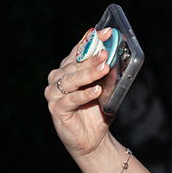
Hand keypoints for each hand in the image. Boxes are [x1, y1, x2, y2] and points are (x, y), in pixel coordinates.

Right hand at [44, 28, 114, 159]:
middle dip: (92, 57)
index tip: (104, 32)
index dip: (90, 41)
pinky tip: (97, 90)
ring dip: (89, 73)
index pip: (78, 51)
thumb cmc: (97, 113)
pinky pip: (70, 99)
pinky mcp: (56, 109)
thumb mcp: (107, 92)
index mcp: (68, 70)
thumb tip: (117, 60)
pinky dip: (84, 94)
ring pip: (71, 79)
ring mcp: (54, 93)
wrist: (93, 140)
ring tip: (105, 68)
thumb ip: (109, 76)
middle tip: (107, 52)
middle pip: (75, 65)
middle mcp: (58, 79)